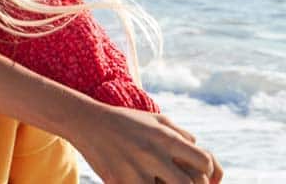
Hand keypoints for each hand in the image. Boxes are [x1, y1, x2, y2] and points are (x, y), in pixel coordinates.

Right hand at [69, 104, 222, 183]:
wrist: (87, 122)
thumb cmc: (124, 121)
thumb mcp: (154, 119)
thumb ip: (181, 134)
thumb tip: (201, 153)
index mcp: (166, 137)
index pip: (204, 162)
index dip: (209, 174)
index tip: (201, 177)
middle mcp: (153, 153)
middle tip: (177, 182)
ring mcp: (136, 168)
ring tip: (158, 180)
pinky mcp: (119, 180)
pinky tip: (140, 181)